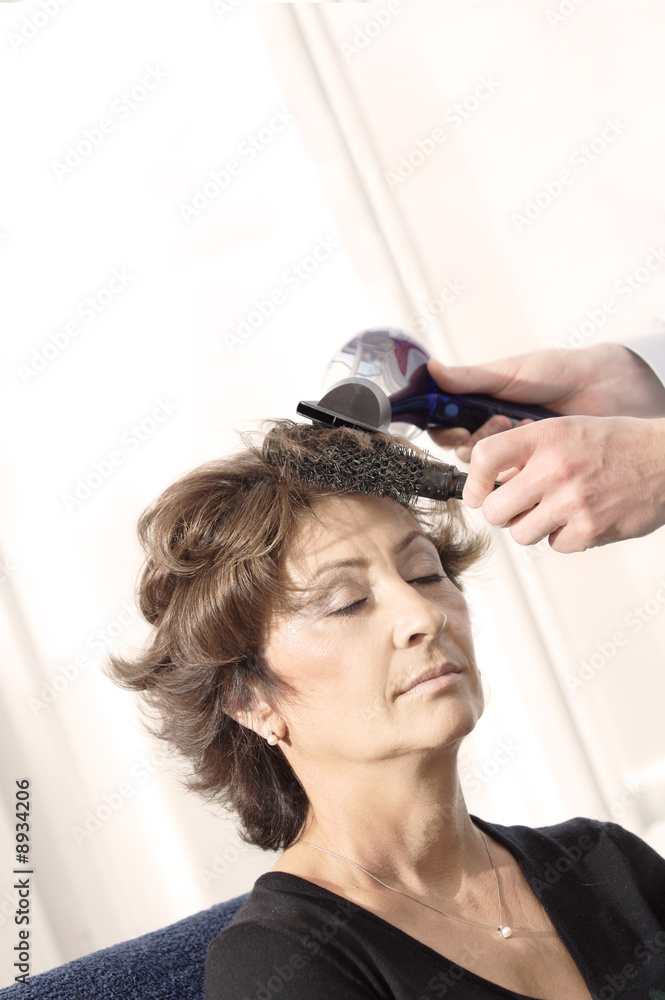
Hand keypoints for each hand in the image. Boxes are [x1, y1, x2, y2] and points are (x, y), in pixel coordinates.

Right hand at [426, 341, 664, 462]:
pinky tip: (542, 451)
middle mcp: (496, 441)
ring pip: (490, 480)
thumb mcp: (511, 373)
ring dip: (504, 458)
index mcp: (481, 413)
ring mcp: (517, 463)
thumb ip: (472, 378)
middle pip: (466, 461)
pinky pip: (519, 492)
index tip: (460, 428)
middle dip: (479, 444)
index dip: (449, 434)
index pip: (448, 433)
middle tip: (502, 419)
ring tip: (527, 427)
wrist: (603, 387)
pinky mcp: (538, 481)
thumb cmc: (558, 373)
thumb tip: (432, 369)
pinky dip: (526, 474)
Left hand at [459, 414, 664, 552]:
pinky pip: (555, 546)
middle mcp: (555, 467)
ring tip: (555, 511)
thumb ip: (529, 451)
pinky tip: (582, 518)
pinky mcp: (590, 529)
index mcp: (546, 436)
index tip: (477, 493)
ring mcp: (573, 501)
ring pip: (520, 534)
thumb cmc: (616, 444)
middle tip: (518, 508)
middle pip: (494, 510)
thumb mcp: (567, 430)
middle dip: (502, 513)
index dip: (473, 482)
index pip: (484, 457)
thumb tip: (490, 481)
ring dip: (533, 527)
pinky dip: (565, 538)